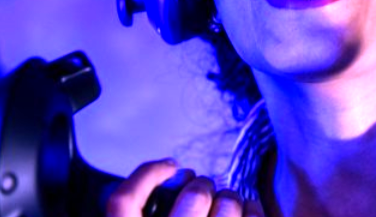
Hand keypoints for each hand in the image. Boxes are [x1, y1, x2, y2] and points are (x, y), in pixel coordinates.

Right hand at [106, 158, 264, 216]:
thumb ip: (148, 210)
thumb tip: (176, 176)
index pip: (122, 202)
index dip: (146, 174)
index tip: (169, 164)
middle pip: (192, 198)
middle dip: (203, 185)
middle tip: (204, 187)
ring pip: (227, 209)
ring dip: (230, 198)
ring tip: (227, 202)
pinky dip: (253, 210)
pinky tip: (248, 210)